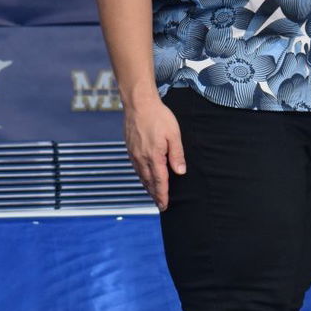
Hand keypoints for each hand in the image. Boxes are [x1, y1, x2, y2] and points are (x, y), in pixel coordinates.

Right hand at [124, 96, 184, 211]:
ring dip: (148, 187)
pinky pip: (136, 167)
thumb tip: (180, 173)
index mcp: (154, 156)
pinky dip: (141, 176)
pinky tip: (145, 178)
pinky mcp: (130, 148)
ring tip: (154, 195)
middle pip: (149, 181)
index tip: (165, 205)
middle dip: (155, 194)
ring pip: (141, 176)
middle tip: (161, 206)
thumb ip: (177, 155)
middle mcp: (141, 158)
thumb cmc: (159, 118)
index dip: (163, 194)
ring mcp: (134, 154)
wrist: (139, 105)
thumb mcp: (174, 135)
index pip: (160, 181)